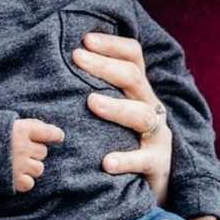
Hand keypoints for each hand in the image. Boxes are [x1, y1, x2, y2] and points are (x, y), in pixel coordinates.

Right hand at [11, 118, 63, 192]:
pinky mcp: (14, 181)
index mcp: (20, 129)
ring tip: (16, 164)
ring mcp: (20, 165)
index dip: (54, 134)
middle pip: (42, 152)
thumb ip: (22, 126)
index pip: (47, 132)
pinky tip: (15, 176)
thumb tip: (43, 129)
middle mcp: (23, 147)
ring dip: (31, 167)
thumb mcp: (0, 122)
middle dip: (34, 152)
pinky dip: (24, 181)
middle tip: (21, 151)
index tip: (58, 136)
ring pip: (38, 168)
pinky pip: (30, 183)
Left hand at [72, 33, 171, 203]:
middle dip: (104, 66)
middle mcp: (150, 105)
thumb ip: (96, 84)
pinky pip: (144, 160)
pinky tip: (106, 162)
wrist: (153, 181)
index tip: (85, 38)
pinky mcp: (157, 164)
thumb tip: (62, 57)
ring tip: (91, 102)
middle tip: (77, 57)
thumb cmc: (122, 135)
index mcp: (138, 89)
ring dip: (116, 108)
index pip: (133, 55)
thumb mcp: (115, 104)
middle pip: (134, 78)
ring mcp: (157, 135)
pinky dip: (126, 160)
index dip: (112, 44)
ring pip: (141, 115)